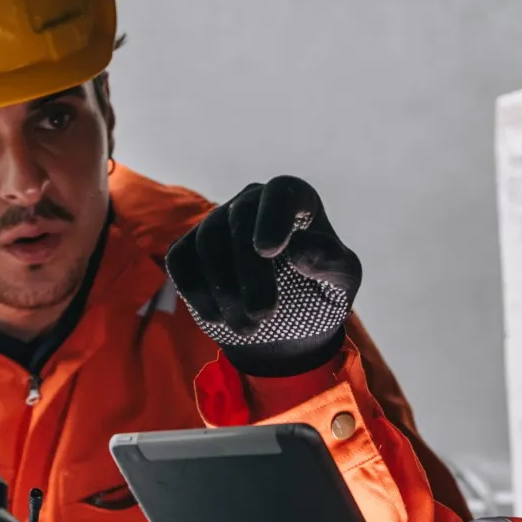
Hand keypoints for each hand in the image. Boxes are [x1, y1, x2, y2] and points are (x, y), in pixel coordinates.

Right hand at [166, 176, 361, 376]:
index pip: (281, 192)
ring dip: (224, 289)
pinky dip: (197, 291)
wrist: (288, 326)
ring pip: (207, 241)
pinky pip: (181, 260)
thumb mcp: (340, 283)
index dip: (272, 217)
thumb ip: (329, 262)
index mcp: (296, 201)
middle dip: (248, 272)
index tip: (268, 251)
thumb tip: (299, 248)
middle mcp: (253, 202)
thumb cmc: (320, 293)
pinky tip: (219, 317)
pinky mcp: (189, 248)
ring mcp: (217, 221)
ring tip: (249, 328)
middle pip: (239, 220)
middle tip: (262, 314)